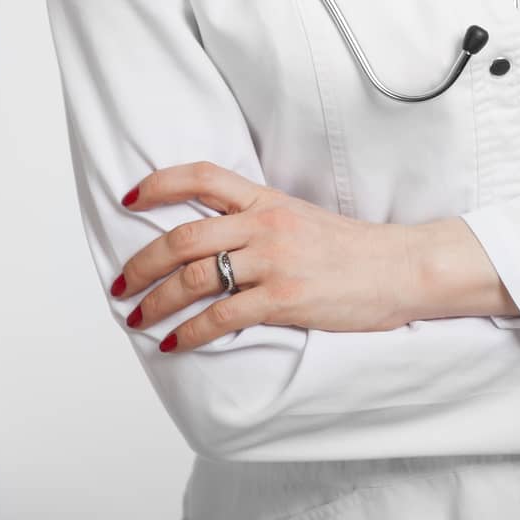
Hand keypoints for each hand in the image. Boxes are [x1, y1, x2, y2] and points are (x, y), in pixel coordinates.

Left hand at [110, 162, 416, 352]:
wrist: (400, 267)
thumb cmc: (353, 249)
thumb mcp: (300, 218)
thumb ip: (258, 221)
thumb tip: (212, 237)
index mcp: (267, 199)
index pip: (202, 176)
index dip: (158, 184)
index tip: (128, 199)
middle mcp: (265, 224)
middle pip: (184, 236)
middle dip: (141, 263)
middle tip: (120, 283)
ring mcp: (274, 261)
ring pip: (195, 279)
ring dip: (156, 302)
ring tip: (138, 318)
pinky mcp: (285, 299)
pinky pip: (222, 317)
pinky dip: (190, 332)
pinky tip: (174, 343)